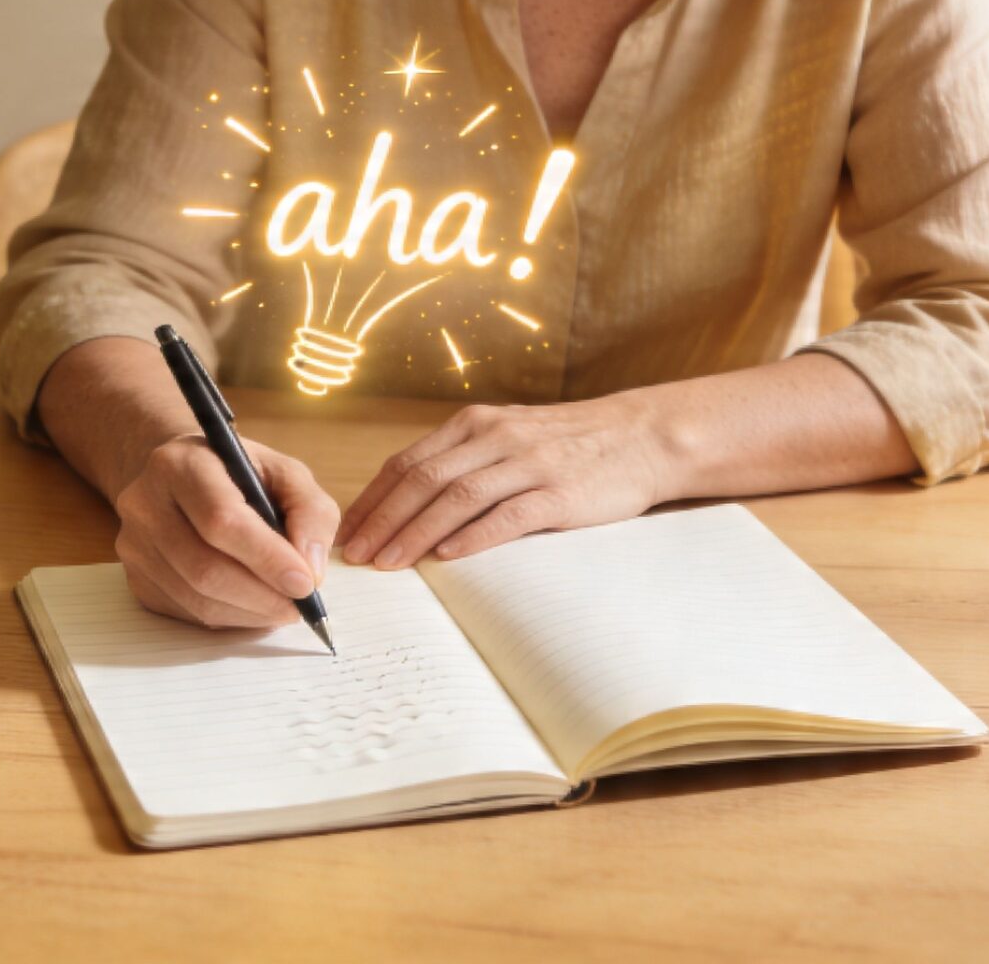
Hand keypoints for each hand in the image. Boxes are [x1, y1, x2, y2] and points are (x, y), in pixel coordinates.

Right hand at [113, 434, 338, 627]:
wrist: (178, 476)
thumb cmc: (237, 474)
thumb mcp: (284, 472)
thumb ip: (310, 511)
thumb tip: (310, 569)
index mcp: (182, 463)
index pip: (221, 520)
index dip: (266, 557)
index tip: (305, 584)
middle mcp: (145, 502)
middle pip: (205, 567)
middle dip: (261, 596)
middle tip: (300, 606)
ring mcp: (134, 544)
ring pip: (196, 598)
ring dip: (249, 613)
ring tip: (282, 606)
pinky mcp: (136, 577)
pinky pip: (186, 612)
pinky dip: (229, 617)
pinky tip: (250, 604)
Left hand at [338, 395, 673, 567]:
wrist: (641, 436)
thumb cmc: (569, 444)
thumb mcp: (508, 435)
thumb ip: (463, 459)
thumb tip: (407, 501)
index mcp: (476, 424)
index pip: (408, 462)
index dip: (373, 499)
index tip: (347, 531)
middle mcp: (496, 437)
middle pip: (423, 479)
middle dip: (382, 519)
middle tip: (356, 555)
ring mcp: (529, 463)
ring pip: (457, 497)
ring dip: (416, 532)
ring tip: (390, 563)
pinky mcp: (560, 492)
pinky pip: (508, 515)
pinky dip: (473, 536)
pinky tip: (447, 558)